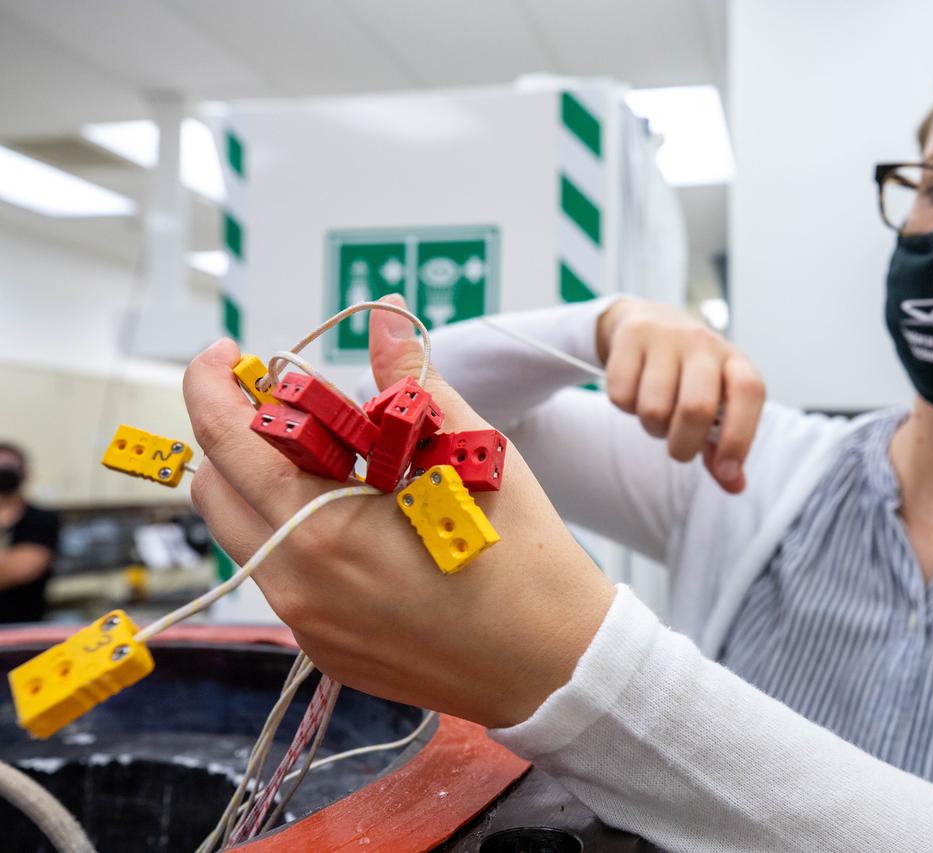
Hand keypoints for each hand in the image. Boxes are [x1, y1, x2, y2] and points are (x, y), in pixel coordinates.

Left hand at [183, 324, 614, 728]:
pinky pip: (284, 577)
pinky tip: (360, 520)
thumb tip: (384, 320)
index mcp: (324, 531)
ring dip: (265, 484)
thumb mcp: (471, 453)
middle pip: (214, 490)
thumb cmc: (523, 560)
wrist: (555, 664)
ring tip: (333, 460)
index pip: (226, 441)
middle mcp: (297, 586)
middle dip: (233, 434)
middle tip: (286, 404)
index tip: (230, 354)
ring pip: (246, 536)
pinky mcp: (326, 650)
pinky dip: (299, 533)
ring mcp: (307, 626)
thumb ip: (411, 382)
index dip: (212, 384)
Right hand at [596, 299, 764, 492]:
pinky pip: (621, 396)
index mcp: (735, 362)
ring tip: (657, 414)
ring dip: (652, 428)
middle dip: (683, 445)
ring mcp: (666, 337)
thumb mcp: (716, 403)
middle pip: (696, 408)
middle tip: (679, 448)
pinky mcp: (631, 337)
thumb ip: (723, 446)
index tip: (725, 470)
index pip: (748, 392)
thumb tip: (735, 484)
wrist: (650, 320)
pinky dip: (626, 408)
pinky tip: (636, 394)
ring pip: (653, 408)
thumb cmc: (690, 375)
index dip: (739, 437)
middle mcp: (704, 344)